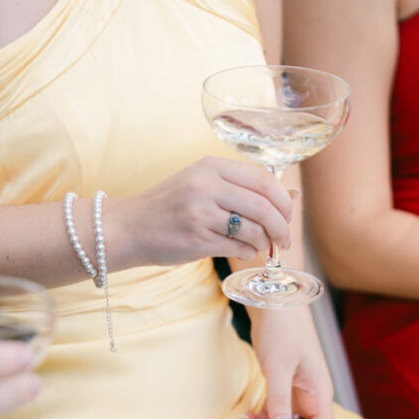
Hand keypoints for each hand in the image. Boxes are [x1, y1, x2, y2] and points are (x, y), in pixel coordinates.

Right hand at [108, 157, 292, 267]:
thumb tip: (280, 202)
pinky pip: (238, 248)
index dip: (283, 200)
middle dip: (282, 226)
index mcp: (211, 166)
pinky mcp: (197, 240)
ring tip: (263, 247)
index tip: (288, 215)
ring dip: (266, 243)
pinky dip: (248, 253)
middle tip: (285, 239)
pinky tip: (244, 252)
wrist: (130, 227)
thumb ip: (234, 186)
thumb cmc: (170, 207)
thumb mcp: (199, 181)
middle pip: (264, 206)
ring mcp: (201, 213)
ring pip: (254, 230)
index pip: (263, 179)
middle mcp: (206, 186)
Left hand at [246, 306, 333, 418]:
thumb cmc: (283, 330)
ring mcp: (297, 390)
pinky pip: (276, 410)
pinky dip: (263, 417)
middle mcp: (312, 396)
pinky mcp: (283, 382)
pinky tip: (246, 417)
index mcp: (319, 394)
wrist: (274, 297)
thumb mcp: (278, 369)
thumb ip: (279, 404)